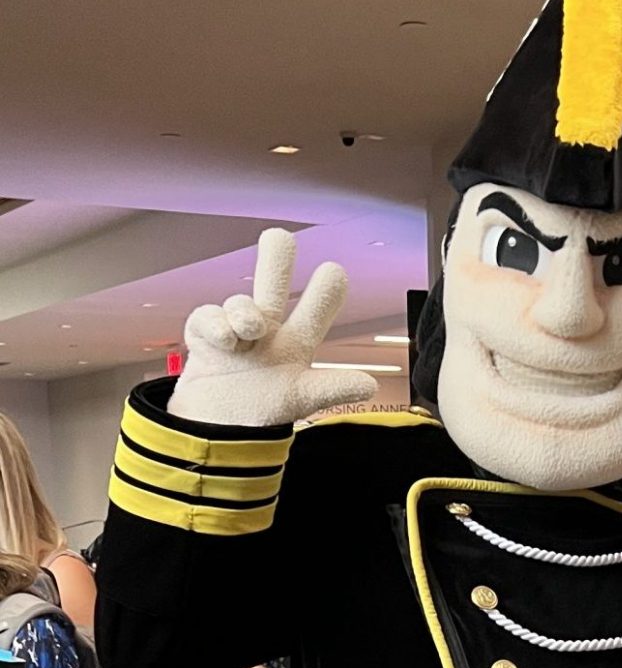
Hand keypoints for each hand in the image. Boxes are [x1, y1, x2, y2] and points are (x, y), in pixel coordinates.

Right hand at [167, 228, 377, 425]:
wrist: (218, 432)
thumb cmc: (262, 413)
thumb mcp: (303, 399)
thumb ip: (334, 388)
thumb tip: (371, 385)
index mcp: (296, 341)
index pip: (315, 310)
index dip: (325, 291)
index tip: (334, 269)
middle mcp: (267, 330)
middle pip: (273, 285)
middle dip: (276, 258)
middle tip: (278, 235)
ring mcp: (236, 331)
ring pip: (240, 302)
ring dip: (244, 311)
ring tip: (251, 329)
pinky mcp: (206, 337)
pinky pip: (207, 316)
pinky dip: (214, 323)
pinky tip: (226, 338)